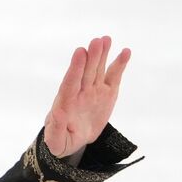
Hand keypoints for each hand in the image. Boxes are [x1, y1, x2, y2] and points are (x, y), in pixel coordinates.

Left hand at [44, 36, 130, 158]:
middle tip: (96, 42)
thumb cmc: (61, 141)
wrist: (73, 140)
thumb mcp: (56, 141)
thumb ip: (56, 129)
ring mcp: (93, 91)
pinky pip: (113, 76)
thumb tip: (57, 113)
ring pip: (98, 70)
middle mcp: (79, 93)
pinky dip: (119, 65)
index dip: (75, 68)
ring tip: (106, 40)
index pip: (70, 83)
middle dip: (91, 58)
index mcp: (65, 103)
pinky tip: (125, 52)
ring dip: (102, 55)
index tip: (79, 52)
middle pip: (85, 73)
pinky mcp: (107, 92)